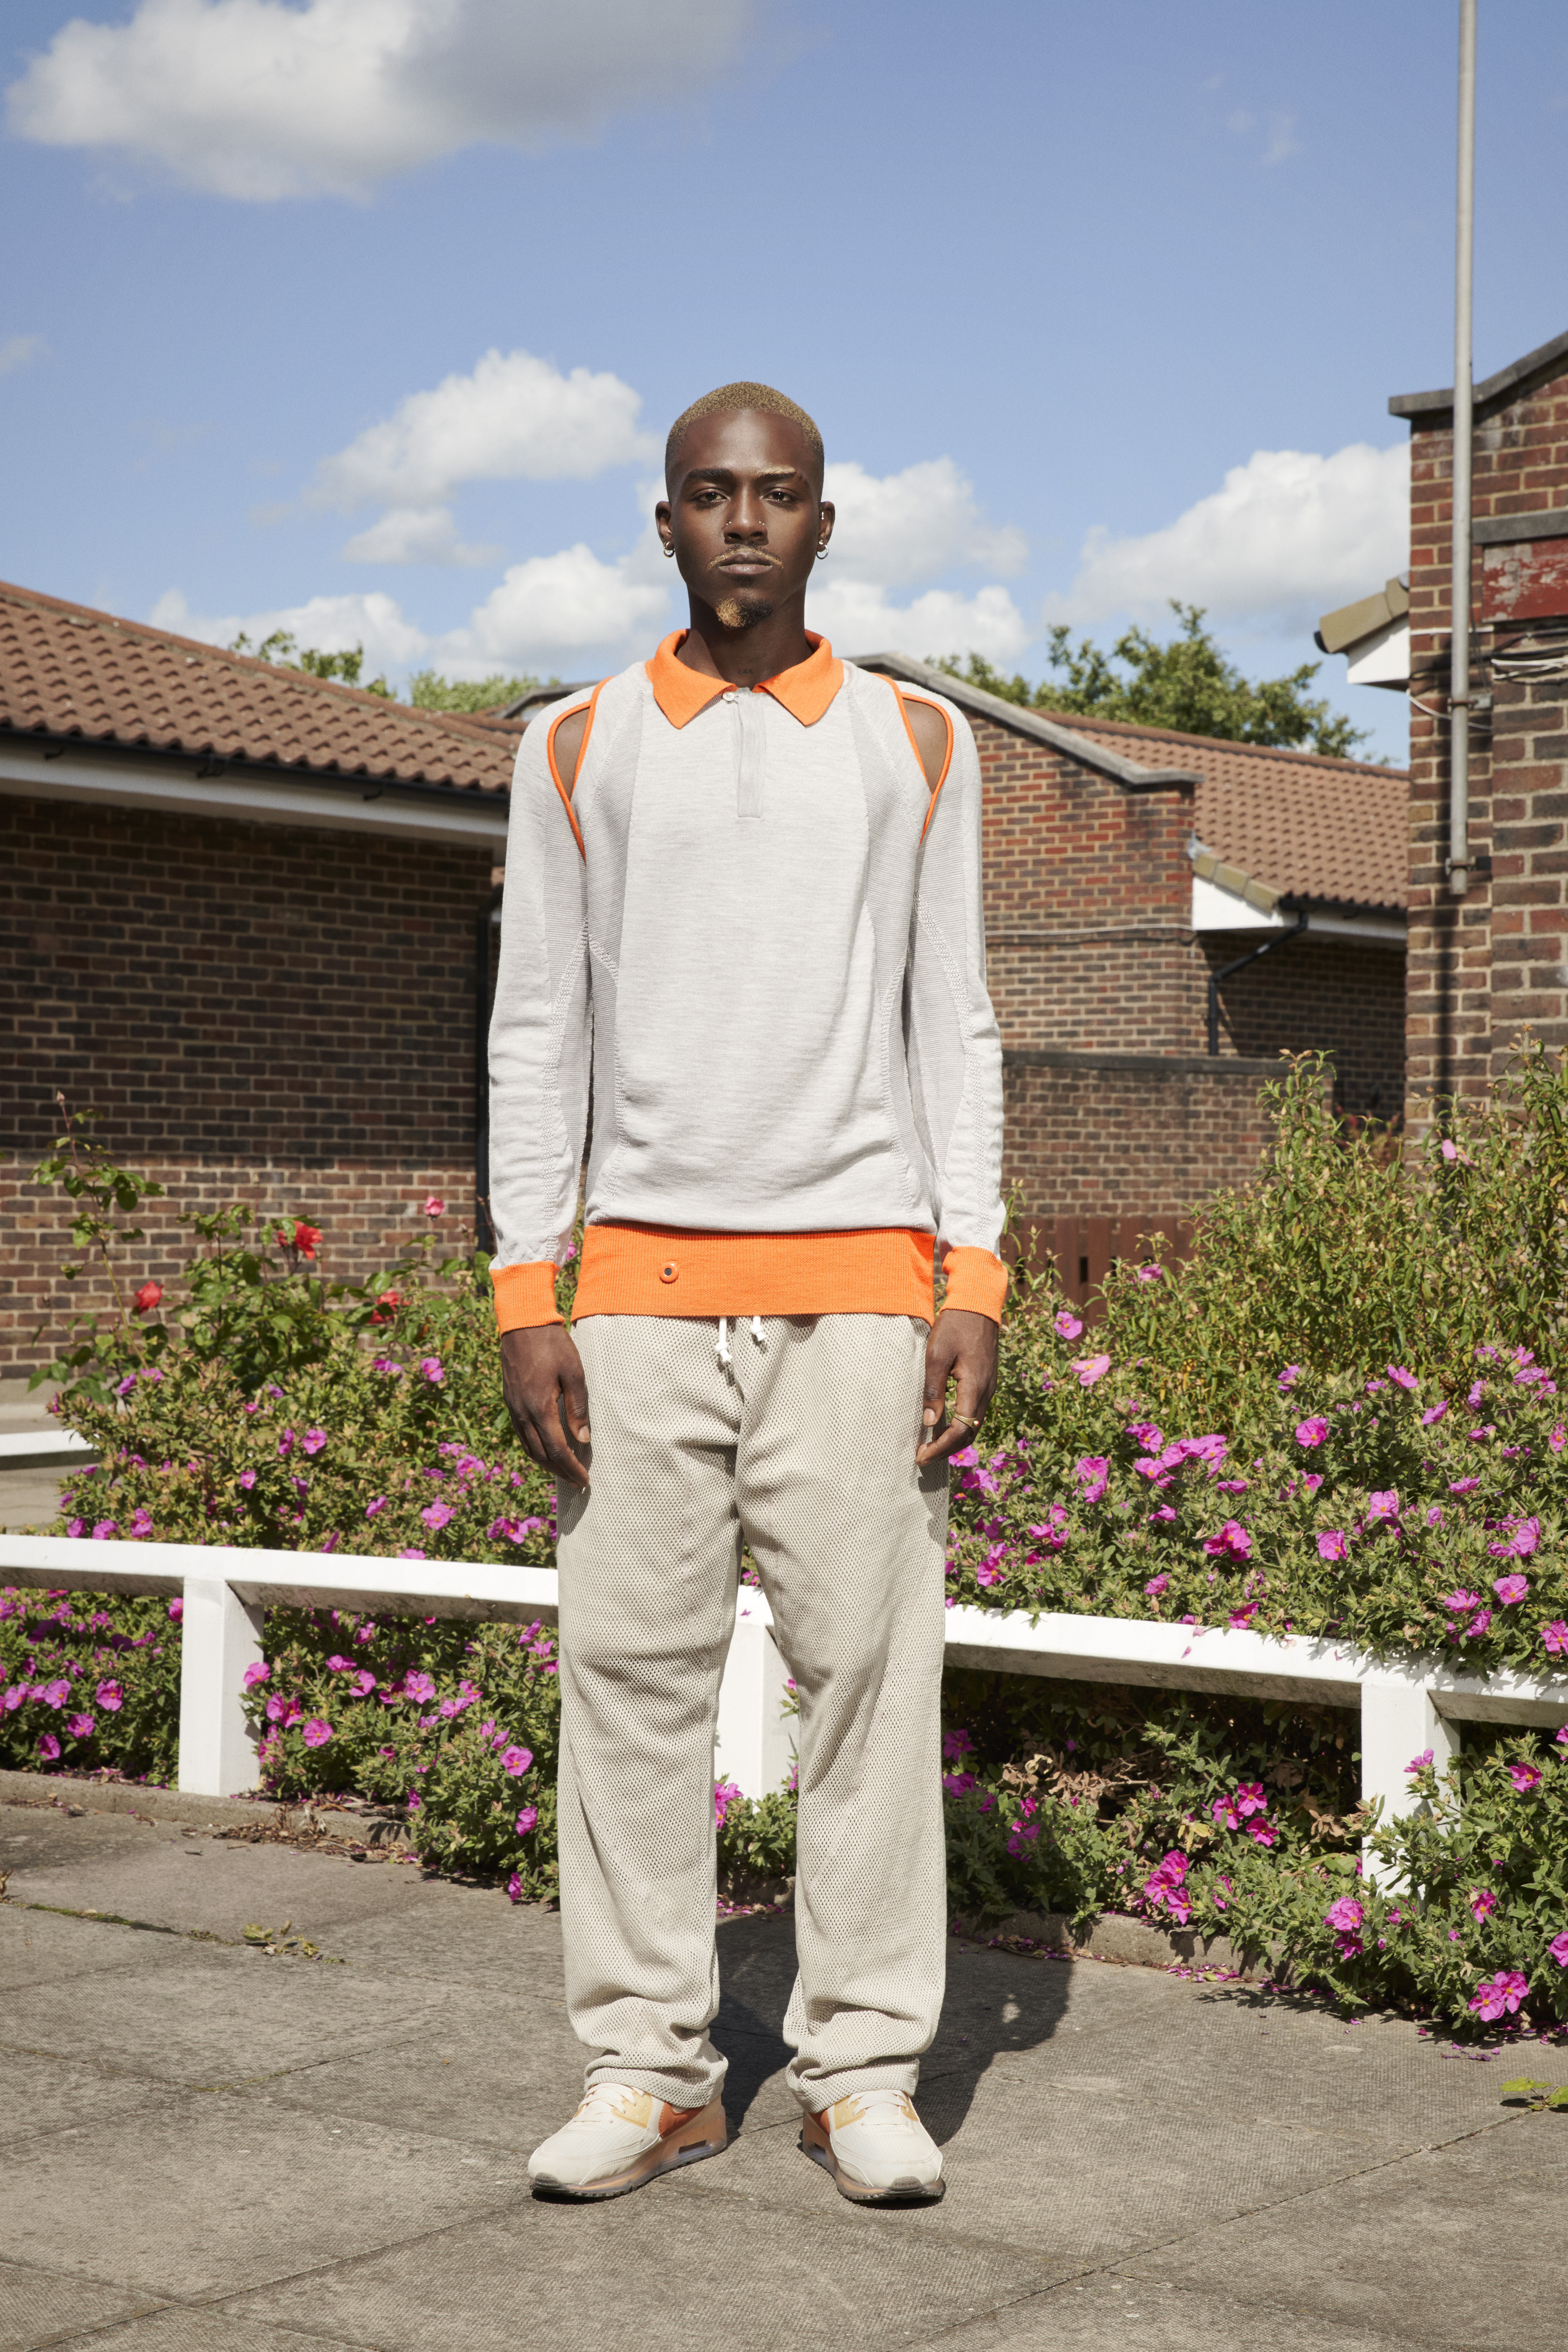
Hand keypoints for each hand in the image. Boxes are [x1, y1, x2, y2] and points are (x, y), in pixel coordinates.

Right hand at [500, 1326, 591, 1489]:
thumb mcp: (573, 1373)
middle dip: (560, 1472)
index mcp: (539, 1408)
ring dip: (546, 1464)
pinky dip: (535, 1448)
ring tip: (563, 1471)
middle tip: (577, 1482)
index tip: (585, 1480)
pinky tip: (546, 1448)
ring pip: (528, 1448)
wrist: (522, 1323)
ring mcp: (513, 1408)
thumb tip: (582, 1439)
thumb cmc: (552, 1344)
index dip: (571, 1468)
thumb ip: (578, 1408)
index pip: (557, 1450)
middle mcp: (522, 1413)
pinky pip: (521, 1435)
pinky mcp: (510, 1401)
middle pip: (541, 1455)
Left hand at [916, 1308, 999, 1467]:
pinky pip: (975, 1413)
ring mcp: (988, 1388)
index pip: (961, 1431)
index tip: (921, 1457)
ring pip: (974, 1425)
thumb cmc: (954, 1327)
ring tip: (931, 1447)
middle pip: (970, 1434)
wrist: (978, 1306)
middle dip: (946, 1450)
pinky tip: (944, 1426)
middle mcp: (986, 1392)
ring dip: (954, 1440)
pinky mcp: (985, 1383)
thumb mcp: (936, 1355)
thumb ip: (933, 1390)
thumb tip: (929, 1423)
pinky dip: (961, 1427)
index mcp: (974, 1387)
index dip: (941, 1448)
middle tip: (922, 1458)